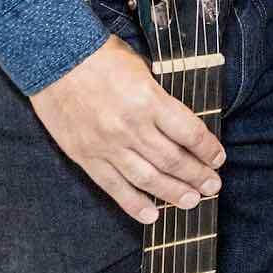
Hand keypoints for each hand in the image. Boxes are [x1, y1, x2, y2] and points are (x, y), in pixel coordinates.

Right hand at [30, 36, 225, 222]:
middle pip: (172, 160)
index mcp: (149, 100)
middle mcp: (131, 127)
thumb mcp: (141, 68)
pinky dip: (134, 204)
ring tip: (192, 201)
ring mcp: (107, 145)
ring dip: (173, 193)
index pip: (189, 133)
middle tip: (213, 186)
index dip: (208, 149)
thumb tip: (179, 123)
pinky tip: (152, 215)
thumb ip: (159, 97)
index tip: (218, 158)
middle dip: (197, 175)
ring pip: (147, 178)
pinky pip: (113, 187)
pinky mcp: (86, 156)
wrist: (53, 59)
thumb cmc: (101, 57)